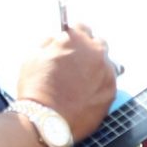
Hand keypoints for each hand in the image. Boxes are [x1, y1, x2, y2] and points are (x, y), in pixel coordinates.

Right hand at [16, 20, 116, 136]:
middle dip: (89, 50)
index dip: (76, 36)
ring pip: (106, 64)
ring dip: (96, 69)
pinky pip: (108, 83)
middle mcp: (95, 51)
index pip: (82, 28)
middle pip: (98, 44)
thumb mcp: (34, 56)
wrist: (46, 119)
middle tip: (78, 63)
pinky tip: (87, 95)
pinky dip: (100, 86)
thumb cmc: (36, 87)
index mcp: (76, 39)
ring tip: (82, 83)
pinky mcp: (111, 91)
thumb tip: (57, 40)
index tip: (73, 43)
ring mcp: (106, 71)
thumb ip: (49, 44)